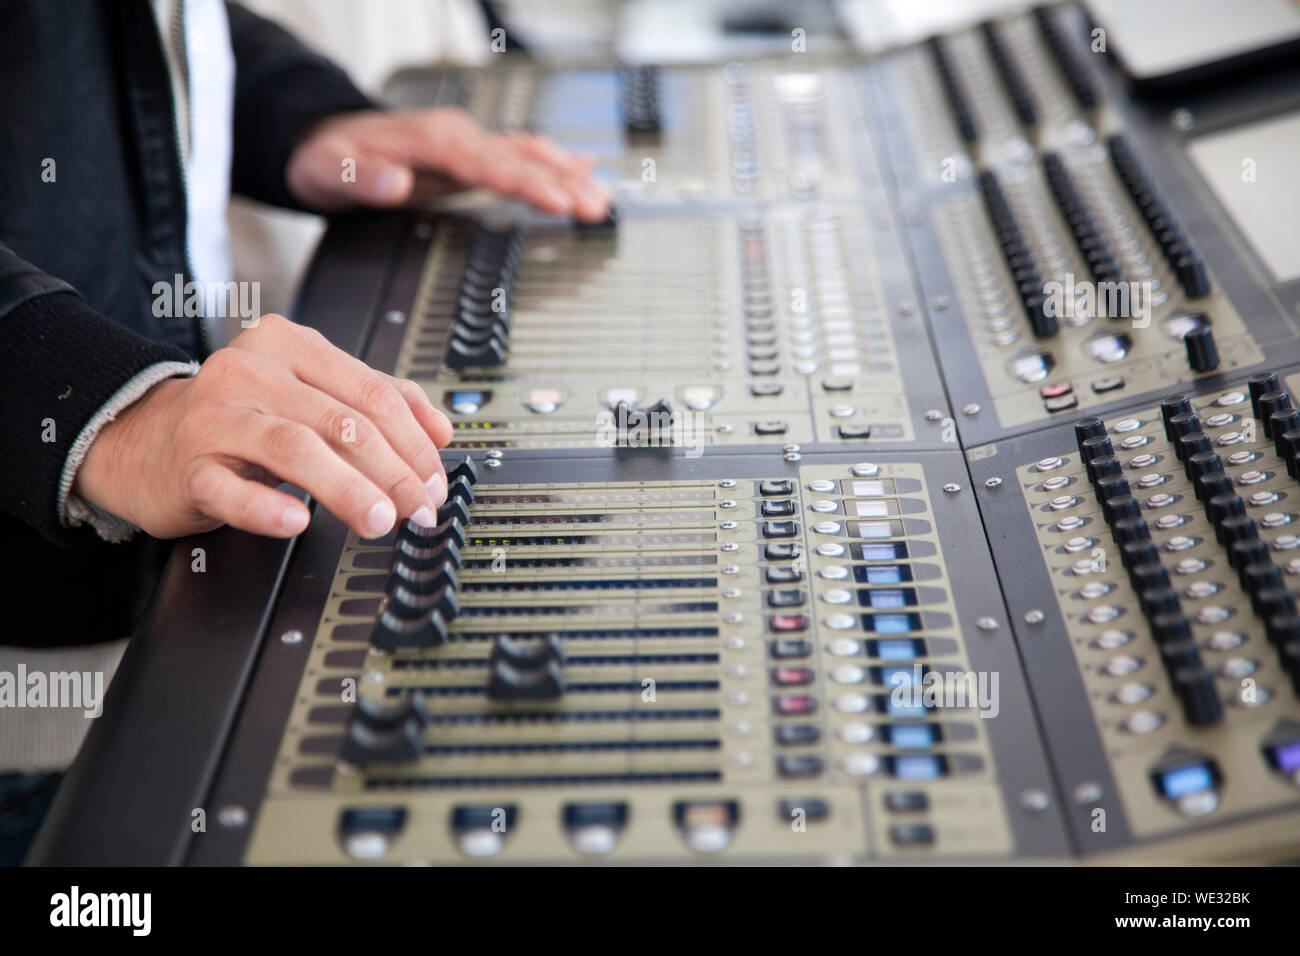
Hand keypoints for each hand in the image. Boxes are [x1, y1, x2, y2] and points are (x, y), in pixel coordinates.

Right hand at [74, 314, 453, 540]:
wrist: (144, 439)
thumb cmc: (238, 417)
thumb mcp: (310, 394)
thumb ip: (376, 400)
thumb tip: (441, 431)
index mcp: (289, 346)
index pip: (372, 392)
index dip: (414, 442)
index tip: (435, 482)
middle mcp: (250, 371)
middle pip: (342, 422)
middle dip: (393, 473)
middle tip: (417, 510)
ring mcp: (215, 416)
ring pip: (296, 448)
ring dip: (347, 489)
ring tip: (378, 521)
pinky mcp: (188, 465)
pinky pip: (230, 488)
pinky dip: (268, 507)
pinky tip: (298, 523)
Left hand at [285, 107, 609, 219]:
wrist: (324, 141)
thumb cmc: (330, 160)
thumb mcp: (330, 172)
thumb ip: (362, 178)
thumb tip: (393, 184)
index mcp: (431, 140)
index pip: (488, 163)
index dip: (525, 182)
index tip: (557, 200)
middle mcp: (456, 136)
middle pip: (519, 158)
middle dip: (561, 183)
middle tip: (596, 208)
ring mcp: (466, 143)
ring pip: (527, 154)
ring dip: (567, 176)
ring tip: (601, 199)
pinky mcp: (471, 154)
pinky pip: (520, 153)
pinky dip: (554, 163)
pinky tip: (583, 169)